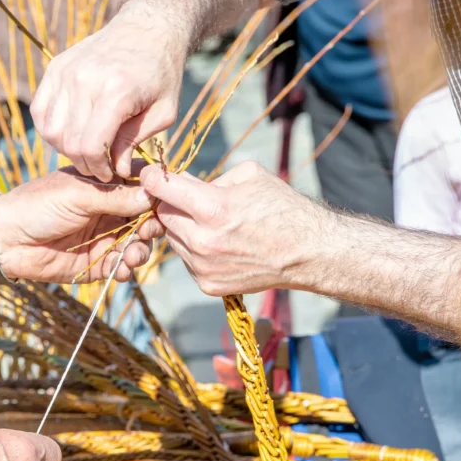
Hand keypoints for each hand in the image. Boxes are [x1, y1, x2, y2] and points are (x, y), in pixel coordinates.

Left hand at [0, 164, 164, 283]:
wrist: (6, 239)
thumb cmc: (37, 205)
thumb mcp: (78, 194)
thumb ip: (116, 197)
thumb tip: (153, 194)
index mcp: (106, 185)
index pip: (142, 187)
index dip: (157, 195)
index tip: (167, 202)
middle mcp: (110, 210)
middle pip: (147, 218)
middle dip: (152, 226)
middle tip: (147, 232)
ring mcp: (105, 237)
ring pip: (138, 245)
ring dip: (140, 250)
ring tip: (131, 256)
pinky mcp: (97, 263)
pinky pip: (121, 267)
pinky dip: (126, 270)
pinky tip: (121, 270)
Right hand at [32, 4, 189, 182]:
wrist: (147, 28)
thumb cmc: (161, 74)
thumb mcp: (163, 113)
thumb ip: (134, 142)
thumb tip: (115, 170)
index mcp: (116, 91)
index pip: (91, 147)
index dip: (99, 170)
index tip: (110, 175)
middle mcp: (85, 80)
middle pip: (70, 142)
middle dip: (85, 164)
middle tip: (101, 167)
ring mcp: (66, 72)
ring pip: (51, 130)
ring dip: (66, 148)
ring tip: (87, 149)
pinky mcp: (55, 68)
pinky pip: (41, 111)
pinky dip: (51, 129)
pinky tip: (71, 132)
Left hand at [140, 161, 329, 295]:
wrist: (308, 252)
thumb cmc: (283, 207)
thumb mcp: (248, 175)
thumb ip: (208, 178)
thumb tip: (180, 182)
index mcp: (212, 208)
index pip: (161, 189)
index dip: (153, 178)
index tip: (152, 174)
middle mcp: (203, 241)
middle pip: (162, 215)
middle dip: (169, 203)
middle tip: (187, 198)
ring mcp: (203, 267)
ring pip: (172, 239)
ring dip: (182, 227)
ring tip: (211, 222)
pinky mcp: (208, 285)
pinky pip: (186, 259)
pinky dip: (194, 249)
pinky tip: (219, 243)